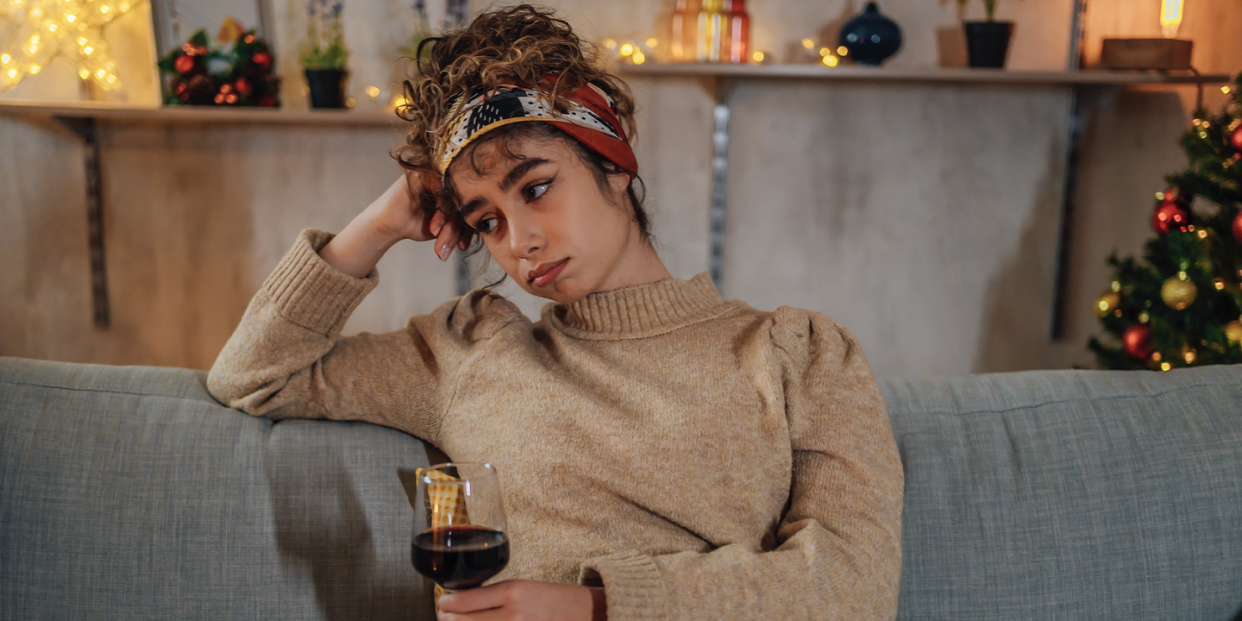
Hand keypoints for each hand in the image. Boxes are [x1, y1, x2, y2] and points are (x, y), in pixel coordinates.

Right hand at [320, 172, 472, 277]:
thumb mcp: (445, 228)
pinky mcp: (423, 173)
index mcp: (457, 188)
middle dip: (458, 228)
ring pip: (453, 198)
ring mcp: (436, 173)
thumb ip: (463, 224)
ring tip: (440, 239)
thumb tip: (487, 227)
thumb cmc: (417, 225)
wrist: (389, 226)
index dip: (470, 227)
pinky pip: (441, 190)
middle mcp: (448, 178)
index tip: (462, 246)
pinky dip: (440, 211)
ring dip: (449, 224)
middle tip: (455, 247)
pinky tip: (434, 227)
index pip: (471, 205)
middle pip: (464, 202)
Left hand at [436, 580, 605, 620]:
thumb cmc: (551, 600)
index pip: (464, 601)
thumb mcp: (522, 588)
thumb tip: (460, 602)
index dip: (446, 604)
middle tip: (444, 617)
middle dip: (447, 620)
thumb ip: (494, 595)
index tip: (442, 603)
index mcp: (512, 592)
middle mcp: (513, 615)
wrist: (584, 614)